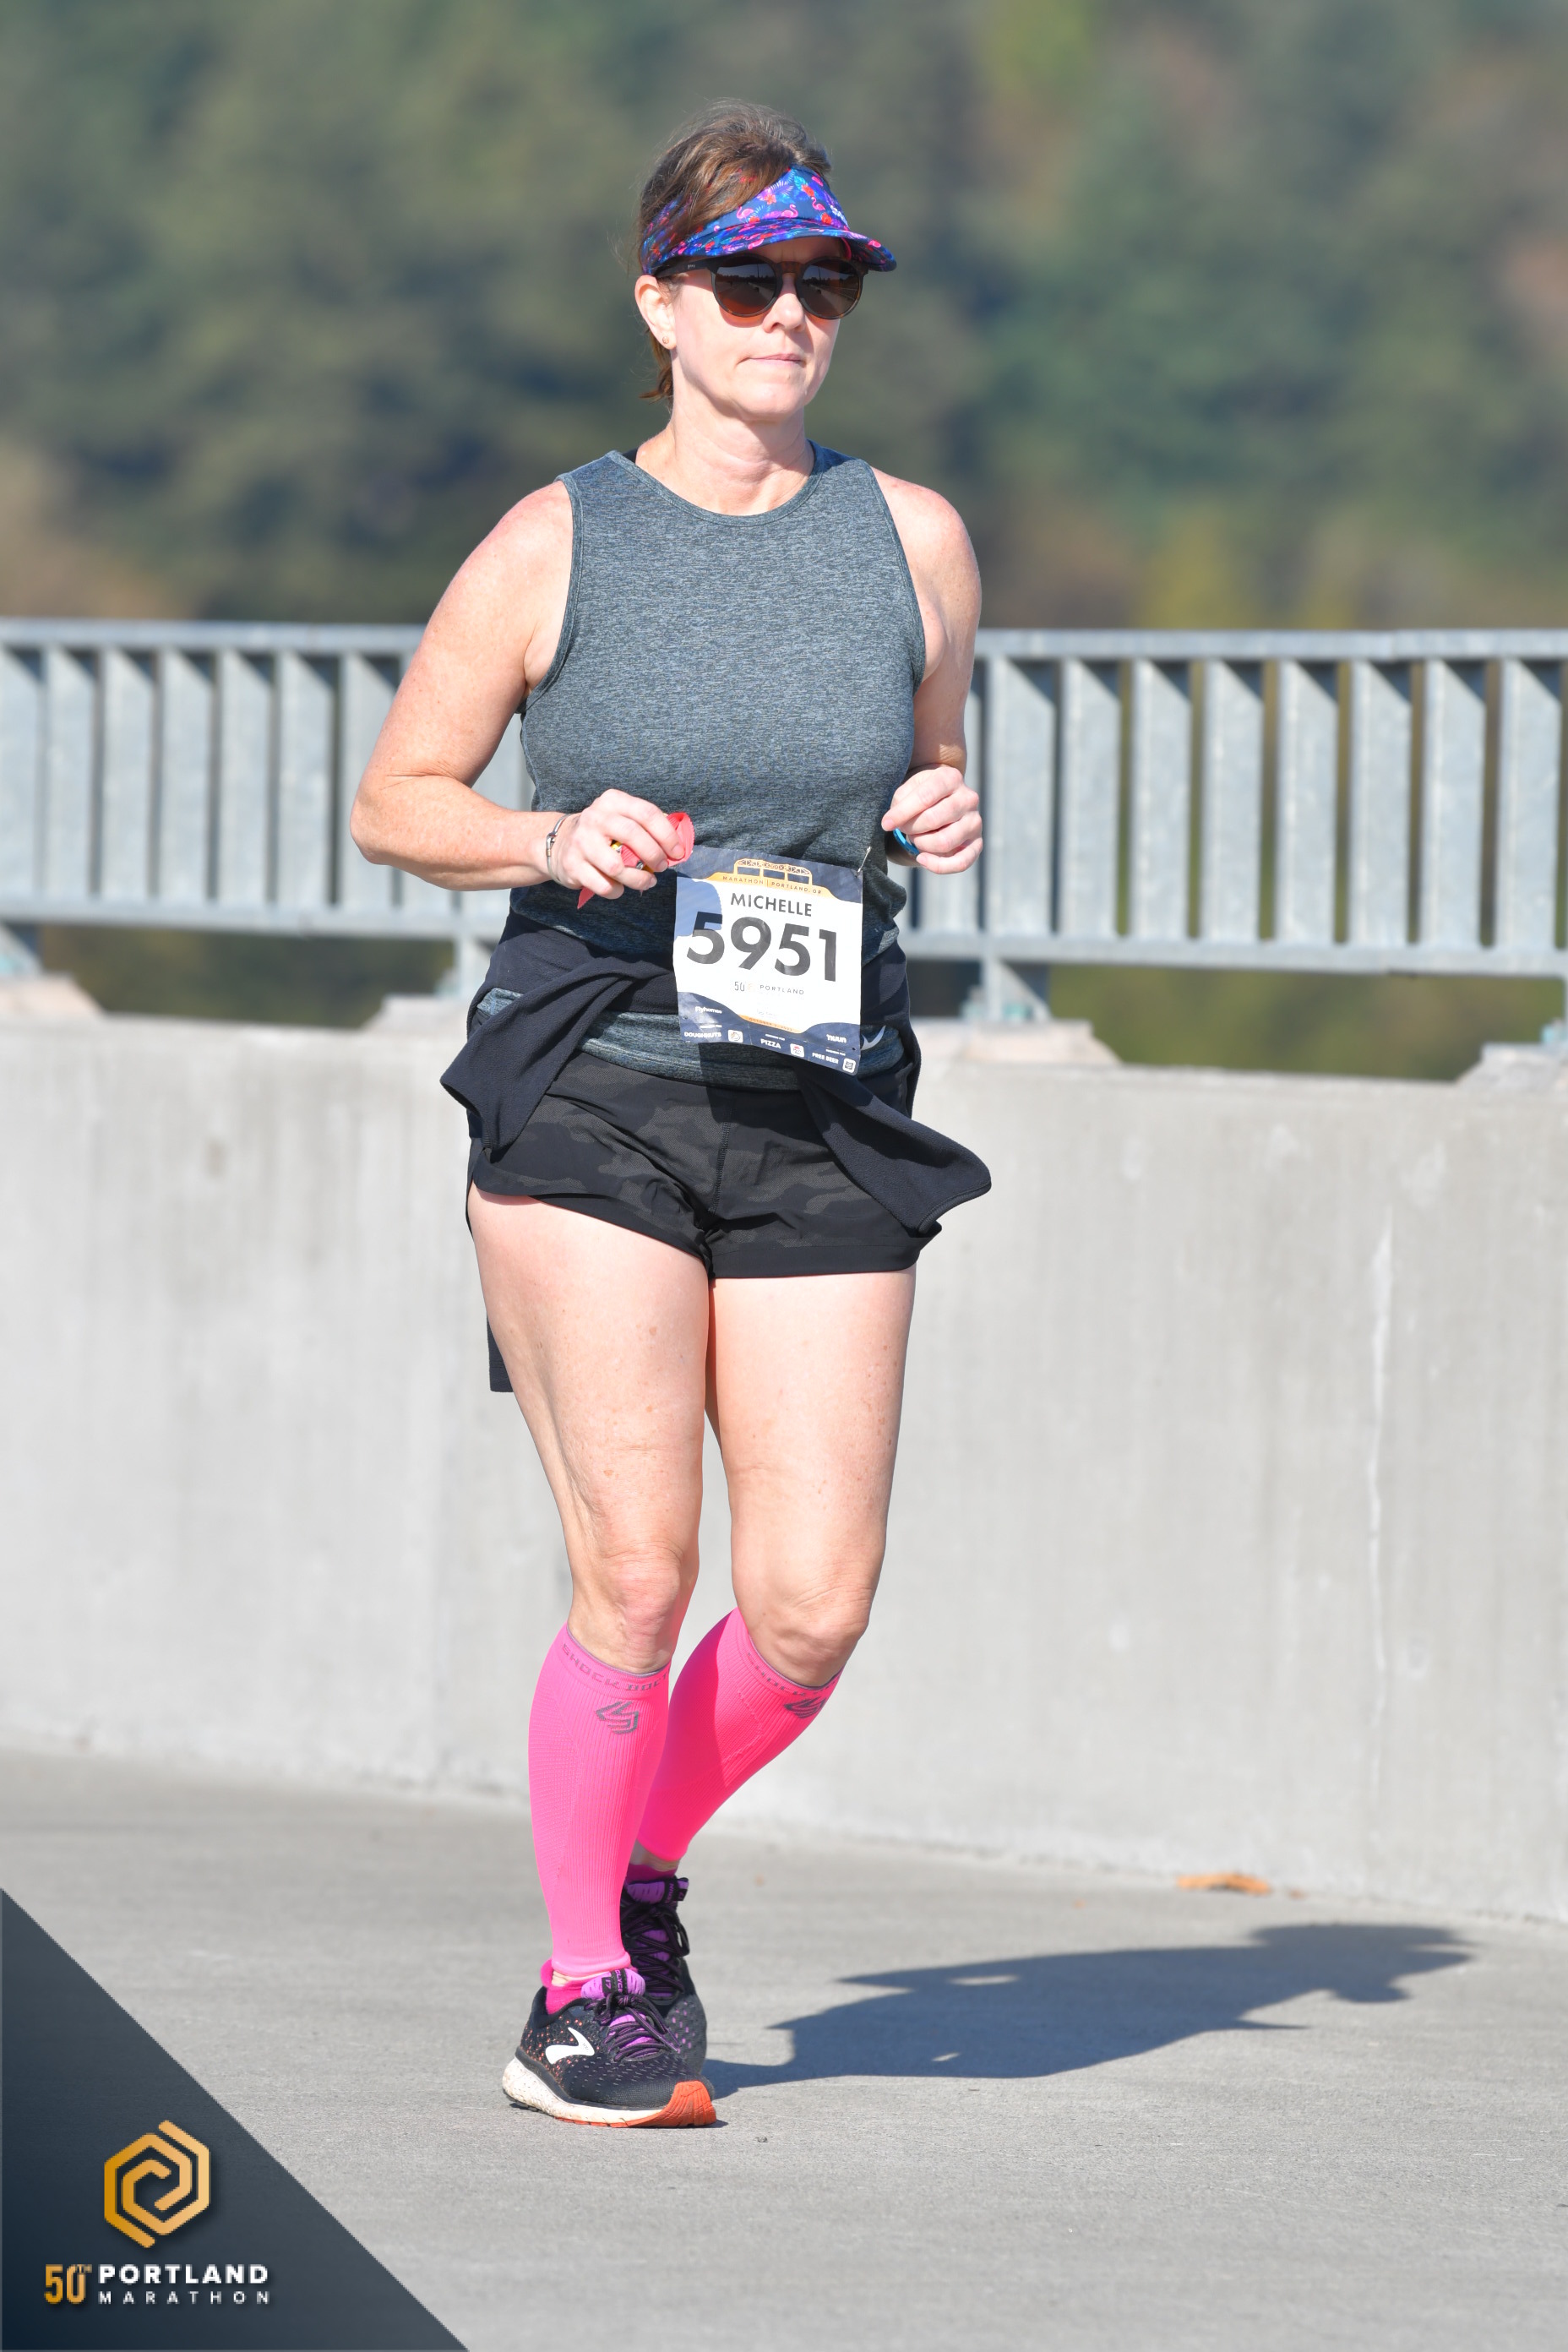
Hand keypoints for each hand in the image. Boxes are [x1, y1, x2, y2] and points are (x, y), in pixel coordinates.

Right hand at [547, 794, 686, 897]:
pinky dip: (617, 891)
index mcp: (612, 801)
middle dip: (654, 855)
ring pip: (617, 867)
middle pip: (632, 835)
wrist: (560, 842)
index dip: (667, 835)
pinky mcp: (573, 865)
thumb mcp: (620, 818)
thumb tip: (676, 848)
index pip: (646, 813)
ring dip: (638, 879)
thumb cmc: (603, 833)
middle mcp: (595, 817)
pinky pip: (604, 885)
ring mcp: (581, 842)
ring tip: (647, 882)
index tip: (677, 852)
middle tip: (662, 867)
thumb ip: (645, 826)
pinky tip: (620, 888)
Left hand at [882, 764, 980, 872]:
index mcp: (951, 778)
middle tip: (903, 829)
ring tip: (915, 838)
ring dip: (922, 844)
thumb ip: (900, 800)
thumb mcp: (909, 787)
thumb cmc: (921, 794)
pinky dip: (939, 866)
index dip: (902, 812)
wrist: (942, 800)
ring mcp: (974, 822)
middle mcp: (968, 798)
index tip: (886, 823)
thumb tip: (893, 821)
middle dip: (911, 828)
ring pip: (945, 842)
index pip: (925, 796)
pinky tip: (921, 859)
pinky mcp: (976, 843)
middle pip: (934, 819)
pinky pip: (961, 862)